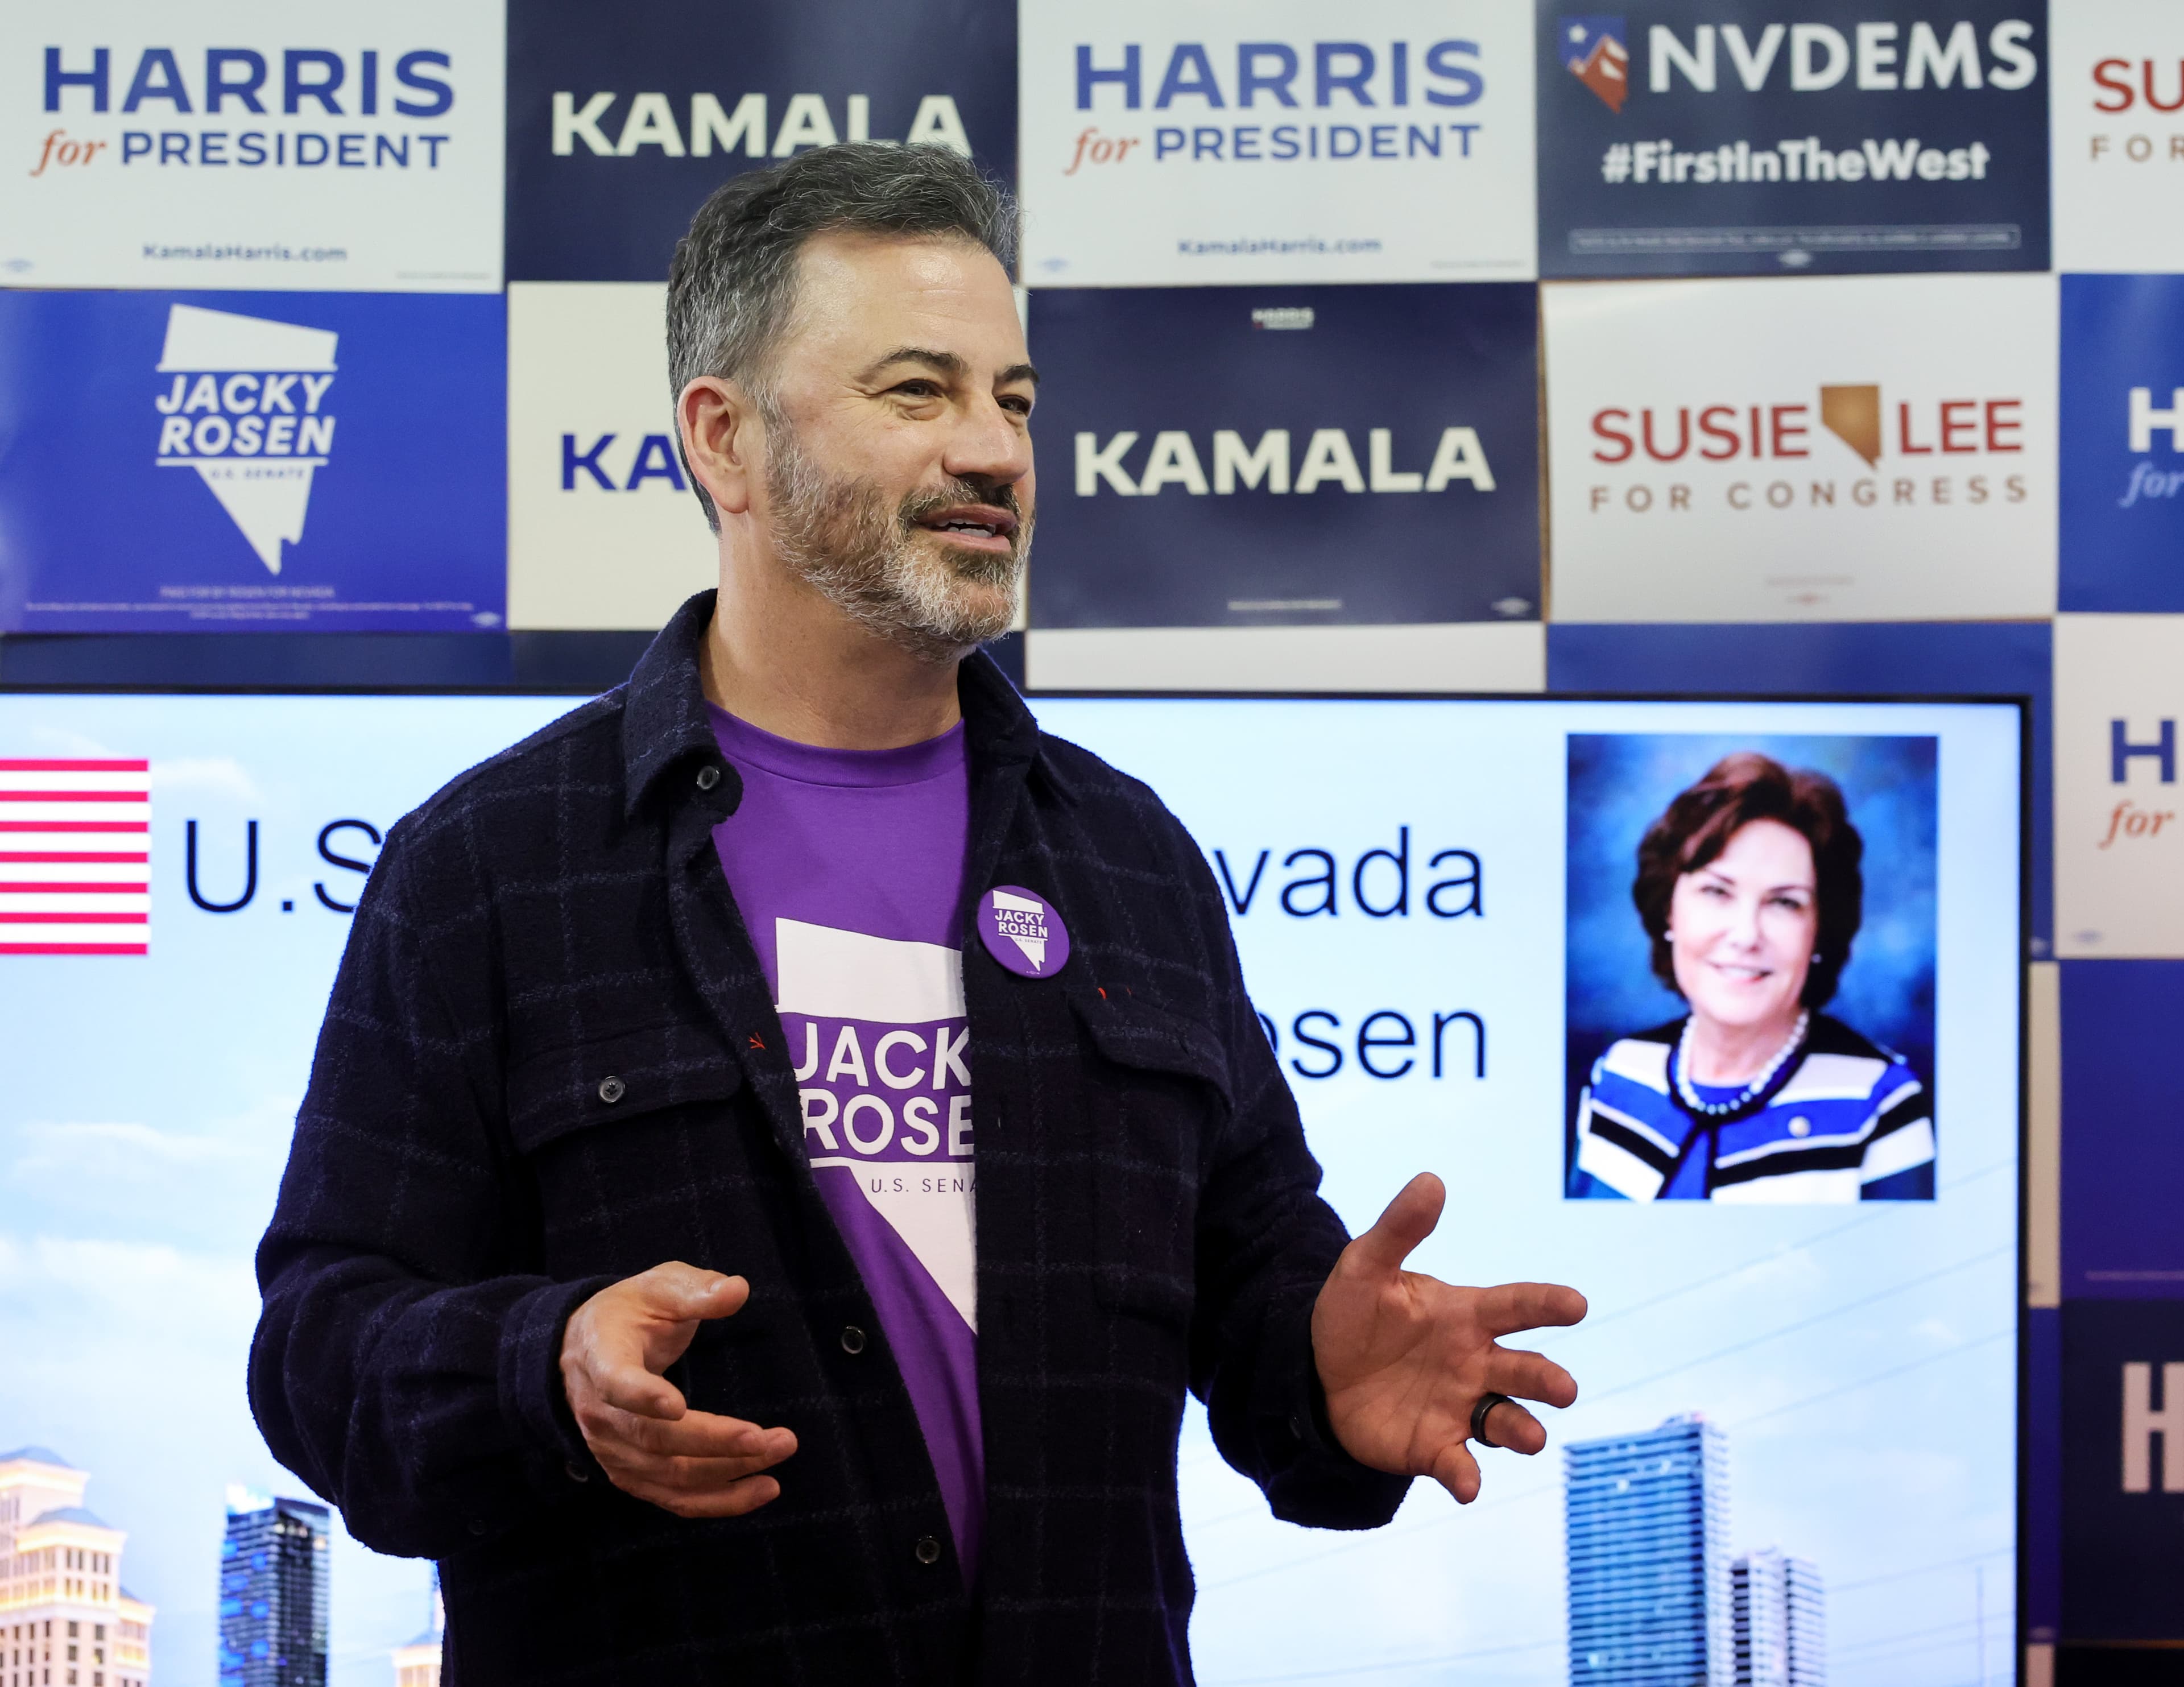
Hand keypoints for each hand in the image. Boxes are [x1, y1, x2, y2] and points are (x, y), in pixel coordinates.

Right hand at [559, 1261, 796, 1517]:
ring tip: (779, 1454)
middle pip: (656, 1440)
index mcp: (601, 1357)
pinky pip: (674, 1498)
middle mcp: (601, 1413)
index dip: (644, 1397)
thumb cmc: (630, 1313)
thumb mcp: (660, 1286)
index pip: (616, 1383)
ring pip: (670, 1475)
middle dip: (717, 1443)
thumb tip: (738, 1289)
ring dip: (728, 1472)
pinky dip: (718, 1501)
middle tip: (772, 1439)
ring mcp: (613, 1451)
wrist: (584, 1351)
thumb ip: (697, 1290)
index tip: (677, 1407)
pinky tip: (761, 1488)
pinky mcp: (631, 1474)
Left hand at [1311, 1173, 1585, 1504]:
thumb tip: (1431, 1179)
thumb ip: (1399, 1228)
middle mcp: (1474, 1363)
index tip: (1577, 1303)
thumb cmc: (1353, 1315)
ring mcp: (1459, 1407)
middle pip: (1523, 1370)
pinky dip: (1467, 1475)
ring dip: (1523, 1430)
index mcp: (1465, 1315)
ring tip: (1531, 1437)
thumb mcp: (1365, 1267)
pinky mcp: (1435, 1446)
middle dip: (1547, 1379)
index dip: (1546, 1304)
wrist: (1317, 1374)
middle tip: (1562, 1387)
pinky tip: (1468, 1485)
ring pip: (1506, 1421)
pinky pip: (1459, 1462)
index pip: (1516, 1305)